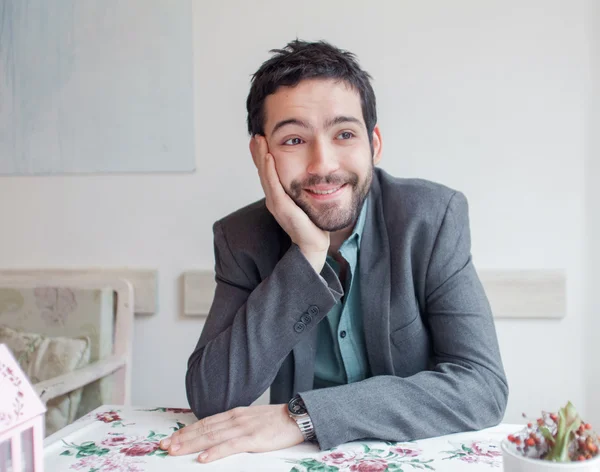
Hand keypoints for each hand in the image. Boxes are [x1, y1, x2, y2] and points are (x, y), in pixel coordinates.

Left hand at [159, 404, 304, 462]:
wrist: (297, 416)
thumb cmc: (276, 421)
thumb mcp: (251, 419)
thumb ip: (235, 425)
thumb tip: (218, 434)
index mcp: (234, 414)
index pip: (205, 422)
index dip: (187, 431)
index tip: (171, 438)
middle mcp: (235, 419)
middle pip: (203, 429)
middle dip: (182, 438)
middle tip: (164, 446)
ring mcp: (243, 428)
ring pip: (211, 437)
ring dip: (191, 445)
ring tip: (174, 451)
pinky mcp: (253, 439)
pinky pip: (230, 446)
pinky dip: (214, 453)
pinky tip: (203, 458)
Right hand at [250, 135, 328, 271]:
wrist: (314, 244)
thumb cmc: (311, 224)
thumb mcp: (305, 201)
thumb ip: (302, 188)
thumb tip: (310, 174)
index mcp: (278, 197)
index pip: (267, 173)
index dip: (262, 157)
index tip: (260, 139)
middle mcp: (273, 199)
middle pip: (263, 172)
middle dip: (258, 153)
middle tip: (255, 135)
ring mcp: (276, 204)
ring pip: (265, 176)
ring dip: (261, 157)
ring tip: (258, 140)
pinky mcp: (282, 208)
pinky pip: (274, 185)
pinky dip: (270, 170)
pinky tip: (269, 157)